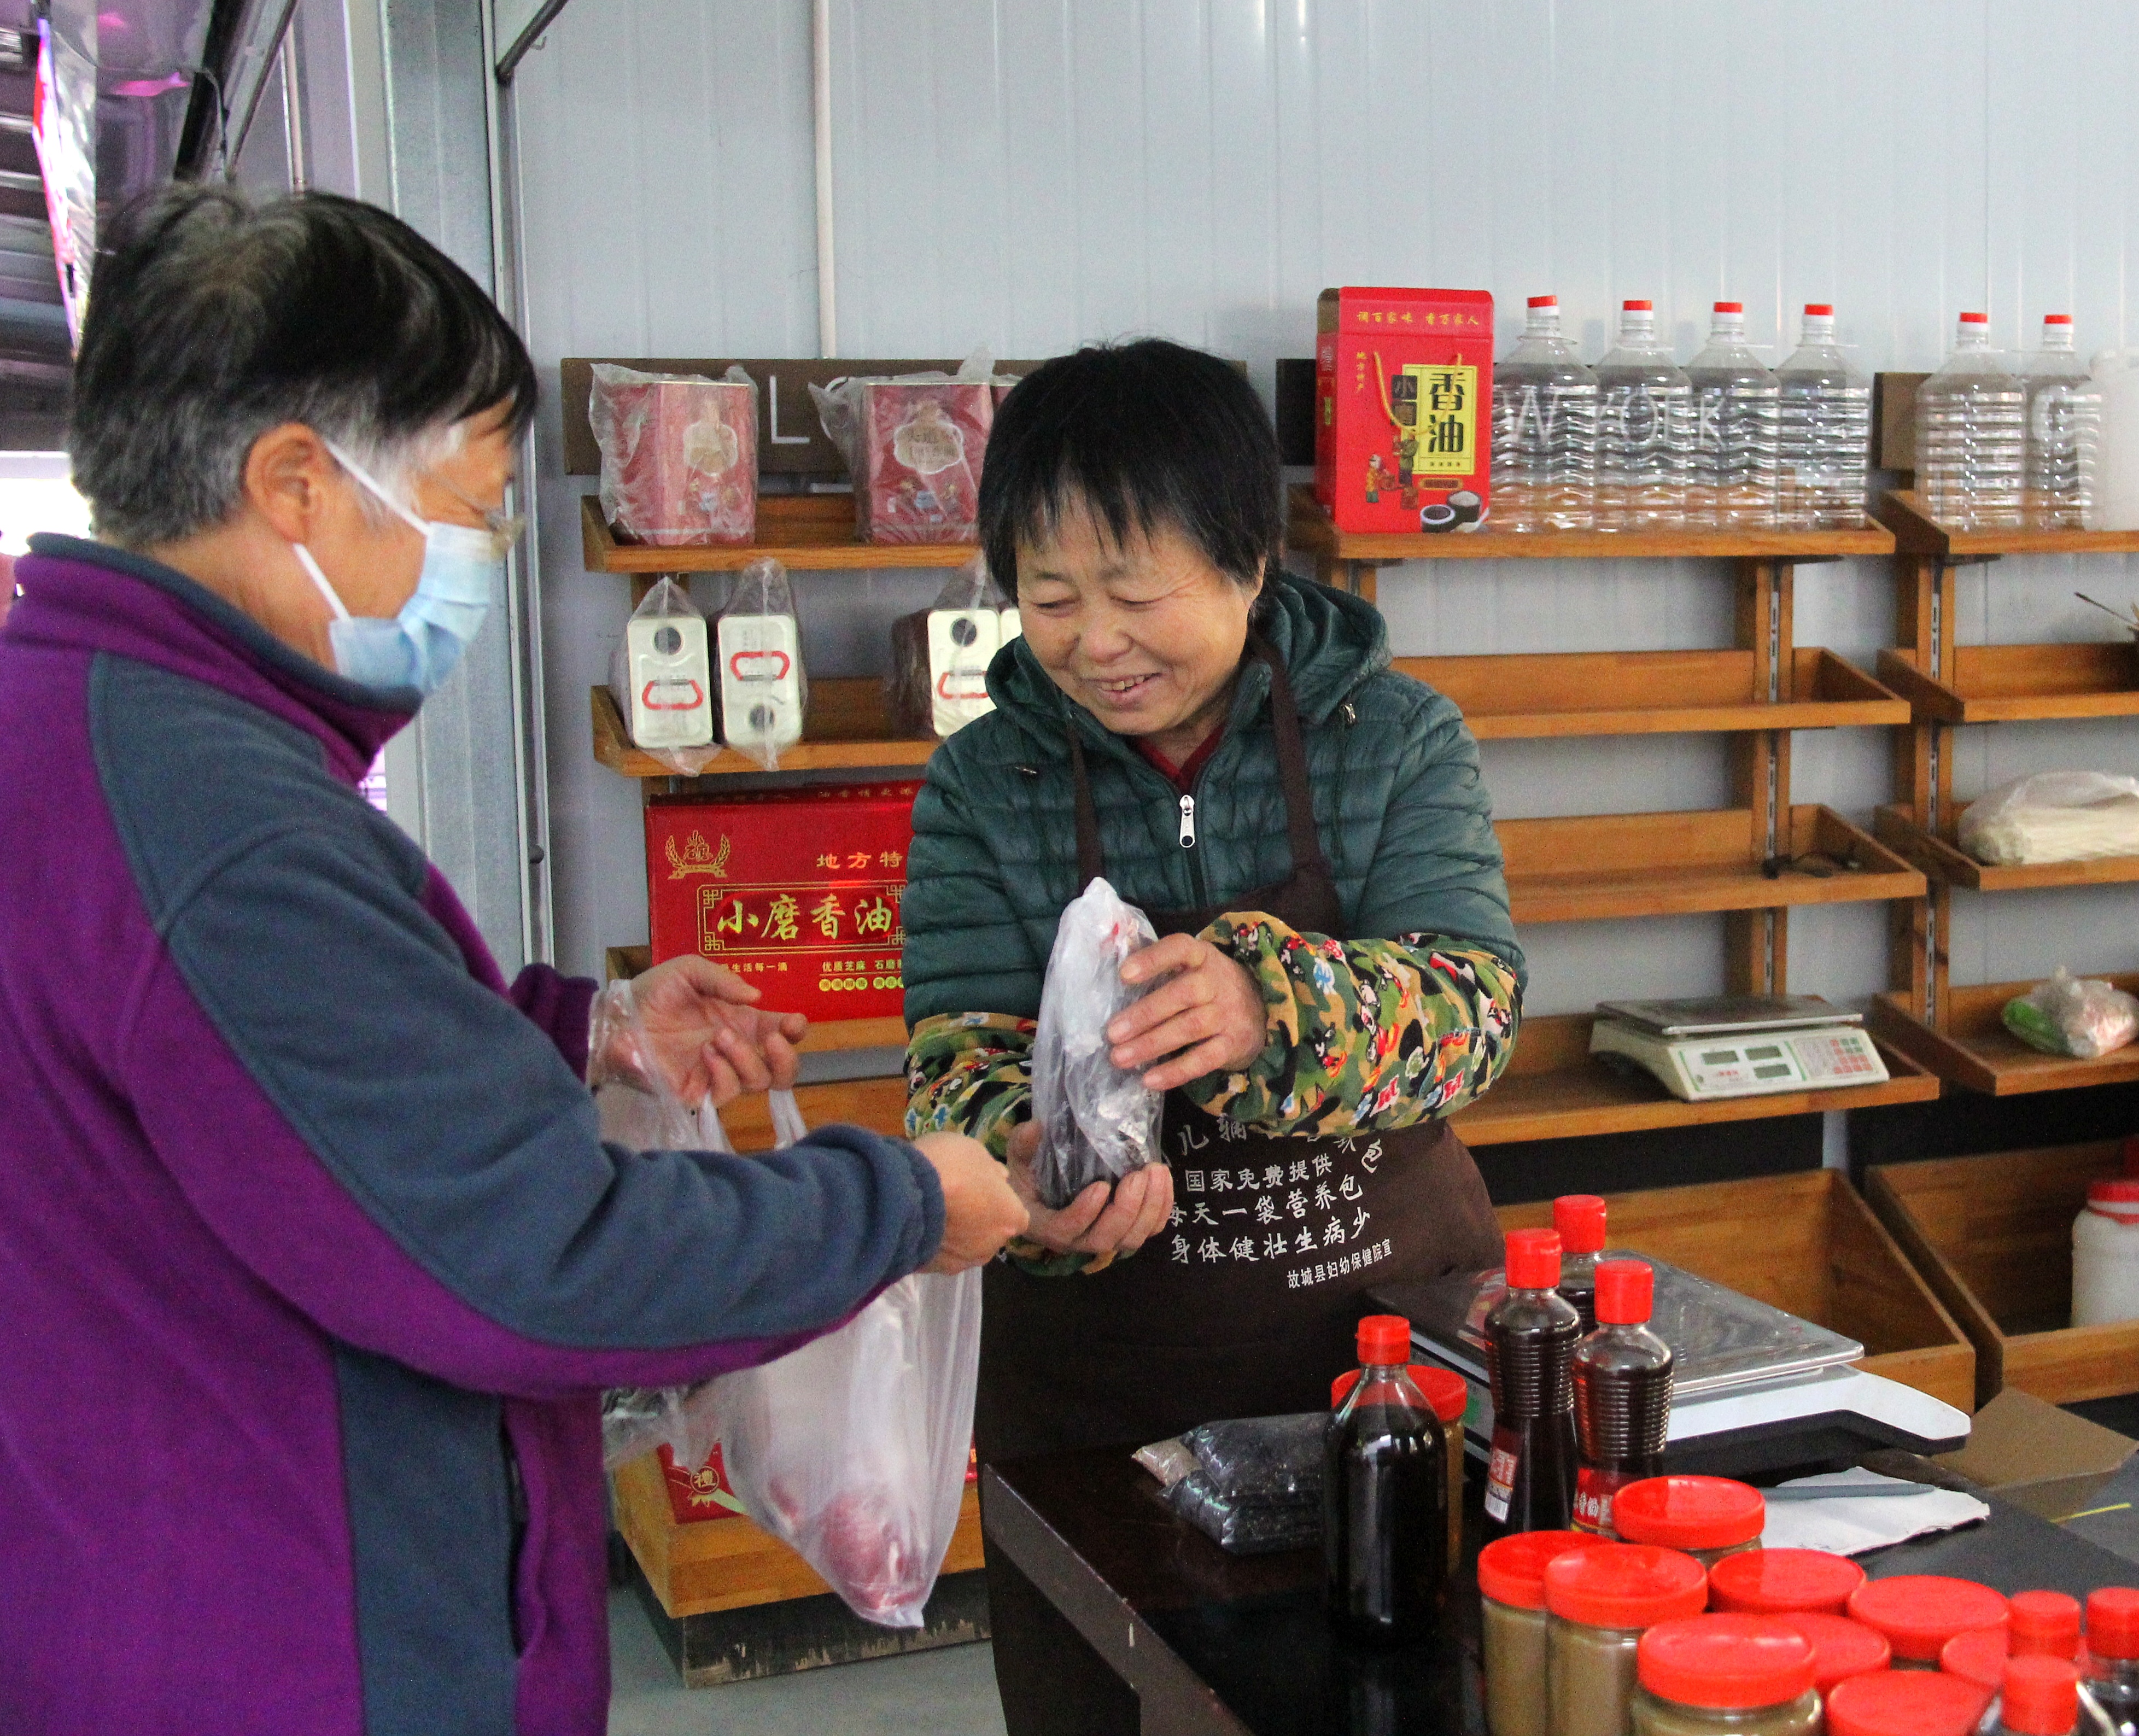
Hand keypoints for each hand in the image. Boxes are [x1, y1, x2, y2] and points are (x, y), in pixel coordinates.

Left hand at [618, 957, 808, 1109]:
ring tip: (719, 1036)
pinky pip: (727, 1094)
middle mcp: (738, 1050)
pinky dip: (724, 1073)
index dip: (796, 1031)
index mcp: (743, 1021)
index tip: (793, 1022)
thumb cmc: (654, 992)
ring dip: (746, 1058)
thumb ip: (723, 979)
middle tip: (771, 1039)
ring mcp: (720, 1073)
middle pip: (782, 1071)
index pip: (783, 1034)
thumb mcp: (690, 970)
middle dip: (787, 1058)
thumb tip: (757, 996)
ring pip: (758, 1082)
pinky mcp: (698, 1092)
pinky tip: (707, 1053)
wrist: (617, 1016)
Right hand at [913, 1131, 1029, 1272]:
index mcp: (1011, 1217)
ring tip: (934, 1213)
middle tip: (955, 1198)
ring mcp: (964, 1261)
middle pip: (990, 1232)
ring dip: (956, 1234)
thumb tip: (999, 1178)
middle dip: (978, 1219)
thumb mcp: (976, 1152)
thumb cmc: (949, 1166)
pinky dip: (934, 1243)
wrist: (904, 1195)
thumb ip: (991, 1170)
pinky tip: (919, 1226)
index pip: (1015, 1214)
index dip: (1000, 1201)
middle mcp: (993, 1245)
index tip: (982, 1190)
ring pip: (965, 1246)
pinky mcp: (935, 1270)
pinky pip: (940, 1254)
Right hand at [1003, 1121, 1173, 1258]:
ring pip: (1131, 1238)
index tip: (1100, 1185)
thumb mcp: (1018, 1157)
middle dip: (1126, 1209)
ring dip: (1149, 1207)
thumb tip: (1036, 1127)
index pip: (1065, 1230)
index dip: (1084, 1213)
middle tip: (1138, 1175)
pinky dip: (1161, 1207)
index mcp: (1046, 1224)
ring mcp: (1102, 1237)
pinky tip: (1163, 1177)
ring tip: (1154, 1171)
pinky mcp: (1124, 1230)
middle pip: (1105, 1239)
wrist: (1042, 1191)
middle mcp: (1076, 1239)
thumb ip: (1024, 1144)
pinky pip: (1149, 1229)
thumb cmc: (1029, 1175)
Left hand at [1104, 933, 1266, 1092]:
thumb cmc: (1209, 985)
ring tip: (1120, 1057)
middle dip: (1144, 1014)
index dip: (1152, 960)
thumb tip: (1115, 963)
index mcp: (1202, 956)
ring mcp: (1228, 1014)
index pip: (1179, 948)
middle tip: (1112, 1033)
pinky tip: (1150, 1080)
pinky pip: (1203, 1060)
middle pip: (1181, 995)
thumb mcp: (1192, 966)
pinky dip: (1176, 1071)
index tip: (1123, 974)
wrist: (1261, 1010)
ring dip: (1151, 1044)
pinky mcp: (1233, 1045)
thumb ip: (1159, 964)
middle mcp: (1217, 982)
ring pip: (1189, 1028)